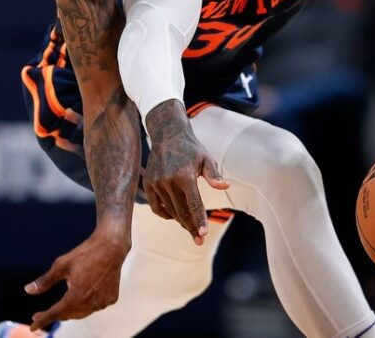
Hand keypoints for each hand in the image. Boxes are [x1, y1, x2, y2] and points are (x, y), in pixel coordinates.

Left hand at [25, 226, 128, 330]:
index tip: (32, 327)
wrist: (111, 246)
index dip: (43, 320)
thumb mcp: (61, 265)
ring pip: (81, 313)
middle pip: (68, 315)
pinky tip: (81, 297)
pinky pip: (94, 307)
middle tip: (40, 315)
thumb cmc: (85, 253)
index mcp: (77, 296)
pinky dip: (85, 305)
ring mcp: (103, 302)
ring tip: (59, 307)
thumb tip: (28, 290)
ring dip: (69, 311)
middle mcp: (91, 303)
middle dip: (54, 315)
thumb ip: (45, 281)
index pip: (55, 313)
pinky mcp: (111, 299)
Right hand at [143, 101, 229, 244]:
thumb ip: (214, 174)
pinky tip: (175, 216)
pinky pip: (156, 207)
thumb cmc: (191, 147)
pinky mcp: (148, 183)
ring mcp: (156, 183)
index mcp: (184, 176)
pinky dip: (166, 214)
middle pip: (182, 212)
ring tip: (190, 228)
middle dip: (192, 227)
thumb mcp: (205, 158)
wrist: (167, 133)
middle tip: (199, 240)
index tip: (203, 235)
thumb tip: (226, 186)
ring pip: (170, 211)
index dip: (199, 221)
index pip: (193, 205)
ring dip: (180, 221)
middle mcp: (168, 181)